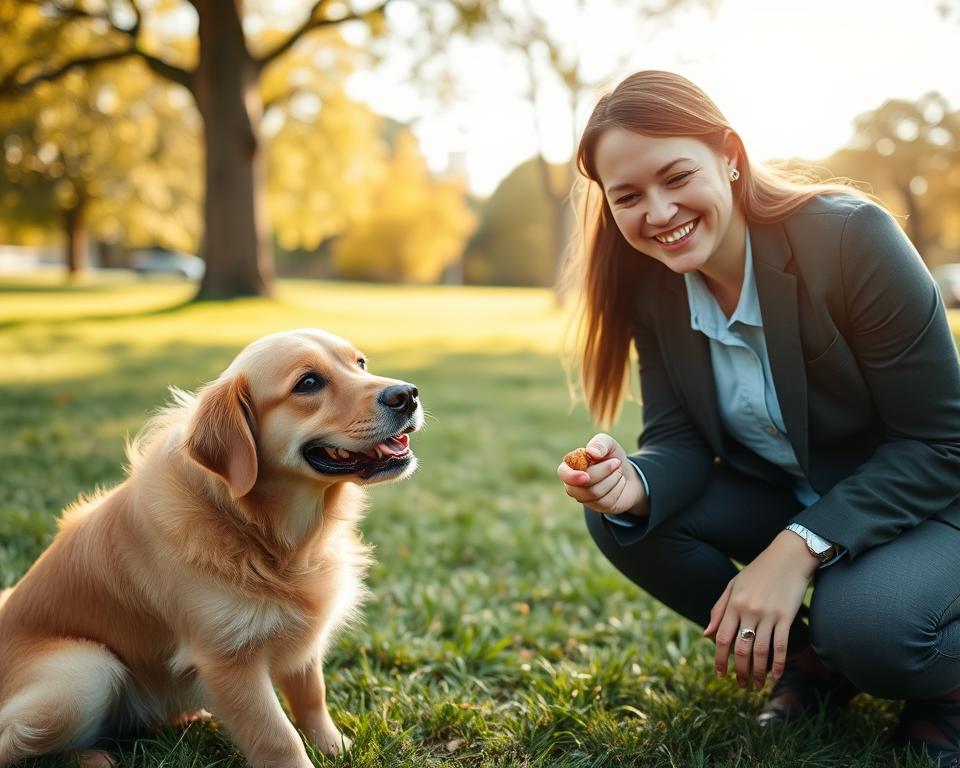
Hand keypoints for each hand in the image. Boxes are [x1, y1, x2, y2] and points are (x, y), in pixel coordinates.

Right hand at [556, 433, 646, 516]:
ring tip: (618, 471)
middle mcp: (573, 484)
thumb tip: (591, 452)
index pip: (563, 473)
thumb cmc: (612, 457)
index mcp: (571, 466)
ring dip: (613, 479)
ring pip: (595, 493)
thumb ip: (600, 443)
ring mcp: (584, 498)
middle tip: (616, 462)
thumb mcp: (609, 445)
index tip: (586, 476)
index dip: (572, 476)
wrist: (628, 474)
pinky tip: (620, 482)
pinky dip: (618, 488)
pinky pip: (606, 501)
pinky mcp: (597, 507)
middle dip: (604, 472)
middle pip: (583, 485)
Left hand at [704, 530, 817, 687]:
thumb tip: (707, 634)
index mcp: (733, 603)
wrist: (788, 556)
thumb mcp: (734, 585)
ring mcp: (768, 615)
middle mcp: (748, 611)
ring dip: (758, 672)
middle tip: (740, 685)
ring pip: (760, 651)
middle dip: (739, 670)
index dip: (719, 658)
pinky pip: (780, 645)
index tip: (720, 674)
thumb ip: (719, 609)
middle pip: (740, 649)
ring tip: (756, 685)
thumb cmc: (759, 571)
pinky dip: (779, 663)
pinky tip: (777, 675)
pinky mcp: (786, 617)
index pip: (722, 638)